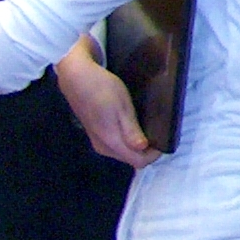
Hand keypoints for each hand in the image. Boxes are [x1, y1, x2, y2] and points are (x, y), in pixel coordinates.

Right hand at [57, 40, 160, 169]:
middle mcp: (103, 148)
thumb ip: (131, 130)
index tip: (163, 139)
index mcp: (110, 143)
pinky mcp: (96, 133)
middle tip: (157, 132)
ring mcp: (98, 141)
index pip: (139, 161)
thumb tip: (143, 148)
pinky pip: (117, 145)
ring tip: (147, 127)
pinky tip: (133, 124)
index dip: (154, 154)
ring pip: (124, 152)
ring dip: (137, 145)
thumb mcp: (122, 108)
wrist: (76, 77)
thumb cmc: (102, 90)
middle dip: (147, 151)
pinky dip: (128, 139)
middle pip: (132, 159)